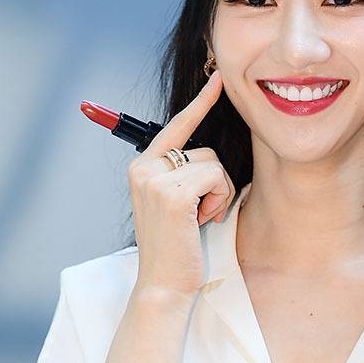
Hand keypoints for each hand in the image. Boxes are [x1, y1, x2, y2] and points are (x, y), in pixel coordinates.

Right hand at [126, 69, 235, 296]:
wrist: (165, 283)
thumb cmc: (178, 245)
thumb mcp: (176, 202)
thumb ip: (184, 174)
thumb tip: (209, 155)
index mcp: (143, 167)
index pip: (176, 126)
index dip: (200, 102)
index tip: (217, 79)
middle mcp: (144, 167)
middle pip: (204, 149)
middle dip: (216, 181)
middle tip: (199, 212)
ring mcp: (155, 179)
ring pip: (214, 163)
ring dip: (219, 192)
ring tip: (199, 218)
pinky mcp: (172, 193)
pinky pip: (217, 177)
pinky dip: (220, 199)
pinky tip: (201, 221)